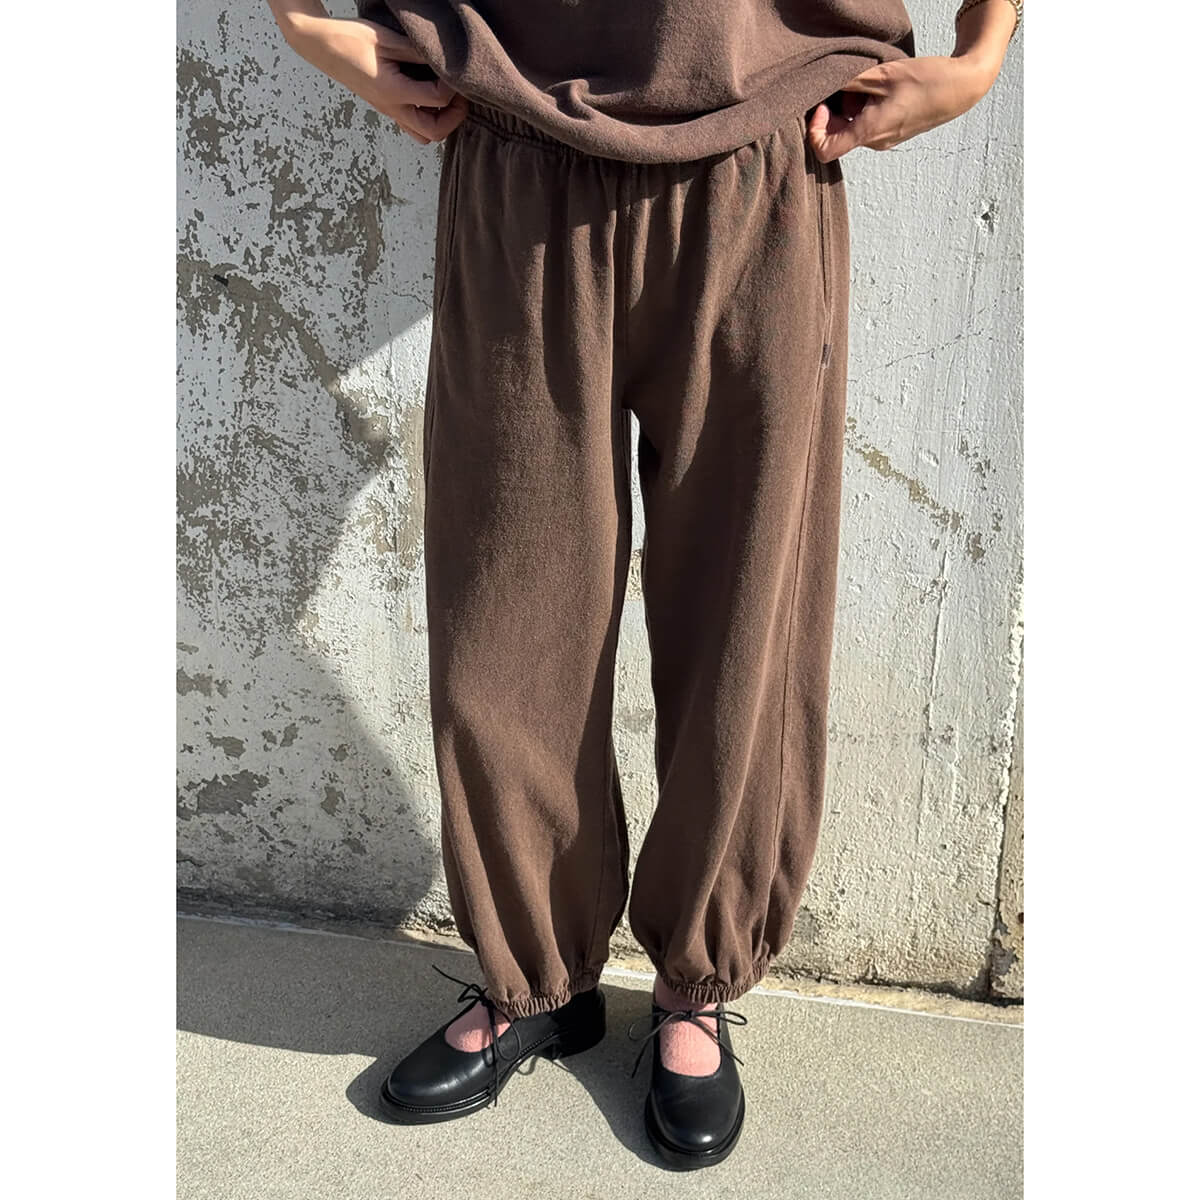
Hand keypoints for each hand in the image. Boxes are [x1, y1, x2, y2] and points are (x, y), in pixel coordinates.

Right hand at [282, 15, 466, 143]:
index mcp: (394, 92)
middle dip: (453, 117)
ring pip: (423, 135)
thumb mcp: (387, 39)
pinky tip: (428, 96)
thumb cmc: (350, 39)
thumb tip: (442, 60)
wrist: (321, 45)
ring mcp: (388, 111)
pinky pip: (411, 125)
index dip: (452, 88)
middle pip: (434, 132)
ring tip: (444, 98)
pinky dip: (426, 118)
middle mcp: (392, 108)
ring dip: (439, 122)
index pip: (437, 100)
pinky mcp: (385, 107)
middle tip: (459, 96)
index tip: (453, 72)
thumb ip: (417, 52)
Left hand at [807, 54, 996, 162]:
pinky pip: (868, 123)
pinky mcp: (893, 131)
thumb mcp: (881, 75)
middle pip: (837, 135)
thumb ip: (848, 82)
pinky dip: (865, 107)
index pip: (824, 150)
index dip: (814, 130)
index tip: (823, 106)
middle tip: (848, 84)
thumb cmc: (926, 81)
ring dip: (852, 106)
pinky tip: (880, 87)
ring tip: (870, 82)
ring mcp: (885, 139)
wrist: (961, 87)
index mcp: (869, 133)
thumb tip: (823, 85)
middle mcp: (875, 143)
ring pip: (853, 127)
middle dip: (835, 111)